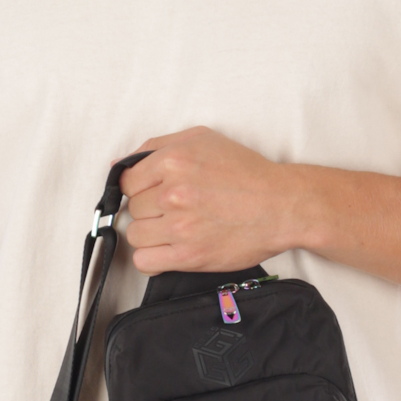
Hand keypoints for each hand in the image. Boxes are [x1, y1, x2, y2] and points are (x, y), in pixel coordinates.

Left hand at [121, 127, 299, 273]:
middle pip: (133, 208)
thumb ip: (156, 146)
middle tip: (176, 210)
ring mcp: (180, 226)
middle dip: (151, 209)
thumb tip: (119, 164)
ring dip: (151, 234)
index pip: (127, 181)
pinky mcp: (188, 256)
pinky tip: (169, 250)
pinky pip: (144, 262)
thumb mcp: (203, 139)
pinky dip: (152, 259)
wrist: (282, 206)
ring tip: (175, 230)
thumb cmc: (247, 173)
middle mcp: (173, 193)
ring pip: (136, 235)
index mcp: (173, 161)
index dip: (140, 188)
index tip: (155, 194)